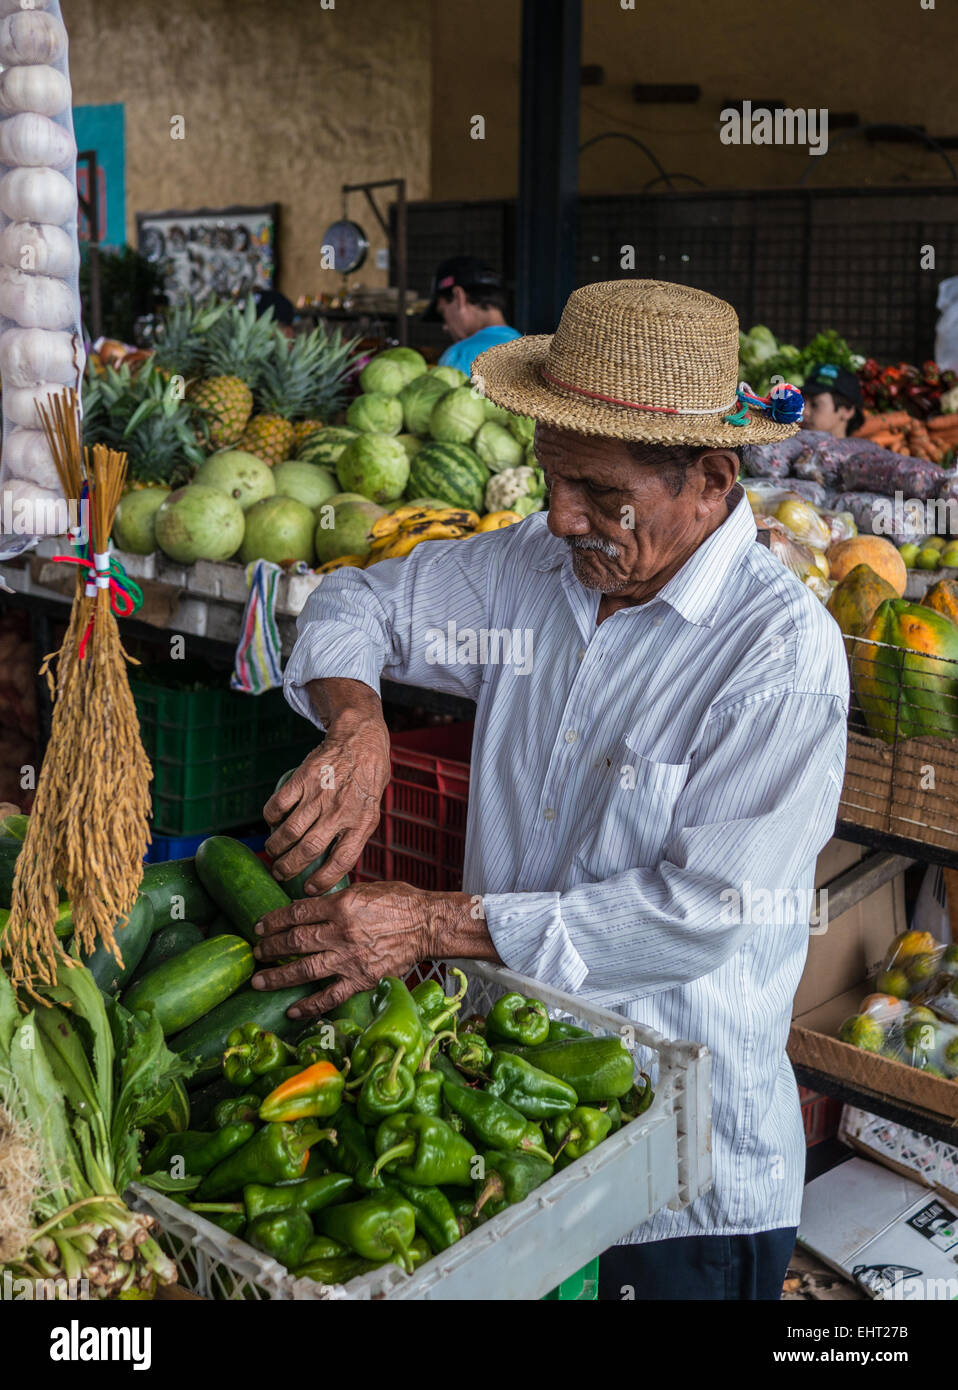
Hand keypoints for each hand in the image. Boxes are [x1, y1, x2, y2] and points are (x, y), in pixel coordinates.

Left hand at [250, 882, 497, 1020]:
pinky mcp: (361, 979)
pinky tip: (292, 1011)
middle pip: (294, 941)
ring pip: (304, 969)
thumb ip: (335, 899)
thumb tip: (308, 905)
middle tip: (256, 952)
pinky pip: (330, 996)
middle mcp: (340, 932)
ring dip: (278, 976)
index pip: (296, 913)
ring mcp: (350, 958)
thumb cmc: (399, 901)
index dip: (272, 920)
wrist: (428, 924)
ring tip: (259, 980)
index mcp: (340, 905)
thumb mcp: (363, 889)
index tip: (259, 927)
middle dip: (269, 948)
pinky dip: (309, 1006)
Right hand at [262, 688, 389, 894]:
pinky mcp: (303, 778)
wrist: (360, 740)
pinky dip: (270, 818)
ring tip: (273, 853)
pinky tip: (271, 824)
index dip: (323, 881)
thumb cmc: (368, 780)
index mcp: (361, 822)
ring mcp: (320, 794)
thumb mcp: (371, 810)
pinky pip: (278, 804)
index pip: (342, 861)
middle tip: (280, 873)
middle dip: (289, 868)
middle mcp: (340, 810)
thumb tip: (334, 867)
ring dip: (276, 847)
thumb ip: (355, 835)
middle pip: (309, 849)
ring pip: (290, 830)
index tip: (308, 889)